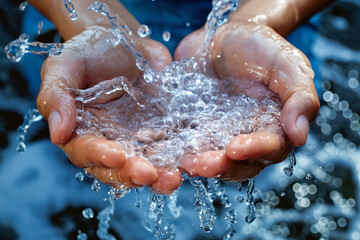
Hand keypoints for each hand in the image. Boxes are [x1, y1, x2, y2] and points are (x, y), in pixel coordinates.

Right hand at [36, 26, 181, 193]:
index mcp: (81, 131)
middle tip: (149, 174)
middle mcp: (109, 142)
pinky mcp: (159, 133)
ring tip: (173, 178)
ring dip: (158, 177)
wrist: (123, 43)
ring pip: (145, 166)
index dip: (99, 156)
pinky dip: (178, 158)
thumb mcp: (65, 65)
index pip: (86, 151)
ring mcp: (136, 140)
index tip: (116, 155)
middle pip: (117, 168)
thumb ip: (56, 95)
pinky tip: (189, 161)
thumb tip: (57, 133)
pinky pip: (169, 150)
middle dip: (132, 174)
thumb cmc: (89, 52)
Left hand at [174, 21, 318, 180]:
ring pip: (212, 160)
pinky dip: (178, 150)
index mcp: (274, 126)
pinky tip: (167, 152)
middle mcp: (246, 137)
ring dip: (199, 165)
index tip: (235, 148)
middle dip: (222, 166)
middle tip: (202, 164)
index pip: (270, 148)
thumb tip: (300, 136)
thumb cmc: (262, 48)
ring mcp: (219, 135)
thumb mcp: (287, 65)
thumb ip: (299, 97)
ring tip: (184, 163)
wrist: (225, 37)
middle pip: (239, 164)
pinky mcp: (195, 128)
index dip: (255, 151)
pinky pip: (187, 144)